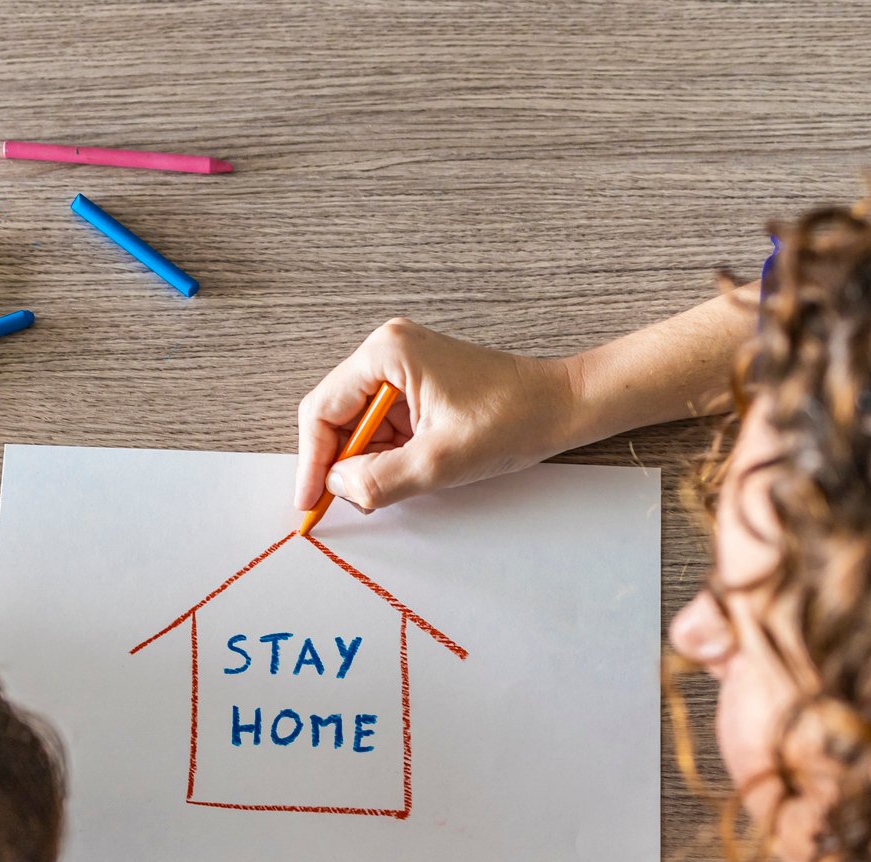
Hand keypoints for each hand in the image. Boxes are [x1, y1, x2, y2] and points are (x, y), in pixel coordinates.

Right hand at [295, 319, 575, 513]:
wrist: (561, 407)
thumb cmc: (512, 419)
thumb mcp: (438, 462)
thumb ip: (379, 480)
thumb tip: (338, 488)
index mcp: (386, 353)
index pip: (323, 411)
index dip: (312, 462)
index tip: (309, 502)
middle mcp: (388, 351)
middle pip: (336, 416)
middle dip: (340, 463)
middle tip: (348, 502)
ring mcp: (403, 367)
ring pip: (359, 425)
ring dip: (367, 462)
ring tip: (396, 485)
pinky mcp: (418, 386)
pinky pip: (384, 426)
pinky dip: (386, 455)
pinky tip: (407, 472)